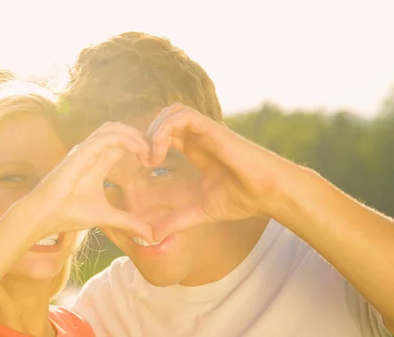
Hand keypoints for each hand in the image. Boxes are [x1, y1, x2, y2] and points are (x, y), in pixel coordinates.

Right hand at [31, 122, 153, 241]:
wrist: (45, 215)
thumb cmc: (68, 214)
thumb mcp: (106, 217)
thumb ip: (127, 222)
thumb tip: (149, 236)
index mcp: (98, 163)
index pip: (121, 143)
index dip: (139, 146)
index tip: (152, 161)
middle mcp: (92, 152)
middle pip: (119, 130)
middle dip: (139, 136)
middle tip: (154, 152)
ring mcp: (86, 150)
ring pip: (113, 127)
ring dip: (134, 134)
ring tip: (147, 150)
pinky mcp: (81, 152)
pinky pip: (107, 136)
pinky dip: (125, 138)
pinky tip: (138, 150)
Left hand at [147, 103, 293, 240]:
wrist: (269, 193)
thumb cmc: (243, 199)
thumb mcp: (200, 211)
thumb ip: (176, 221)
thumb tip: (153, 237)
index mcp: (197, 150)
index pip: (166, 134)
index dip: (150, 144)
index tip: (144, 165)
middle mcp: (200, 137)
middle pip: (164, 118)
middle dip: (147, 134)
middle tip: (144, 159)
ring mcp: (206, 131)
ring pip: (172, 112)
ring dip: (155, 130)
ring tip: (152, 156)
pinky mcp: (214, 129)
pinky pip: (183, 116)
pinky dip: (165, 129)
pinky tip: (160, 152)